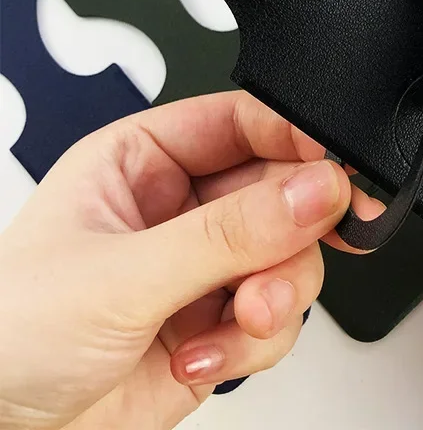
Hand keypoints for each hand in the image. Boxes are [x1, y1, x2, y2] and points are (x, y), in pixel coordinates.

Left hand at [0, 91, 381, 429]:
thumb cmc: (7, 337)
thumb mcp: (121, 274)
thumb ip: (228, 234)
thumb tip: (313, 191)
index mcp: (145, 160)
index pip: (242, 123)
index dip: (294, 136)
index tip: (334, 165)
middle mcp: (181, 209)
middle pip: (281, 190)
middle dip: (294, 228)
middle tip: (305, 246)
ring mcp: (204, 268)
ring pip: (291, 256)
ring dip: (276, 293)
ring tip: (240, 318)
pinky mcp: (218, 324)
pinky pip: (278, 317)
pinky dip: (254, 342)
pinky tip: (204, 356)